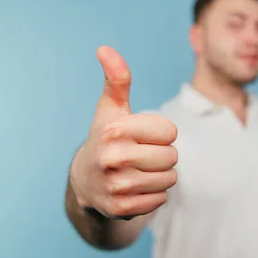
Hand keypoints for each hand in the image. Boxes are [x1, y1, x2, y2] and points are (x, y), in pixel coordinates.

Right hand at [70, 46, 177, 218]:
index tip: (142, 136)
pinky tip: (135, 188)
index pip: (170, 132)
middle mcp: (113, 158)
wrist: (85, 182)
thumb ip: (117, 79)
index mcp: (114, 130)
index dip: (161, 133)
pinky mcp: (122, 209)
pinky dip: (153, 194)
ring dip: (160, 175)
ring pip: (169, 179)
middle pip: (172, 156)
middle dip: (162, 155)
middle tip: (140, 155)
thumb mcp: (111, 108)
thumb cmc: (107, 138)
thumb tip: (104, 48)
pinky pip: (161, 199)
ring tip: (138, 171)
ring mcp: (116, 186)